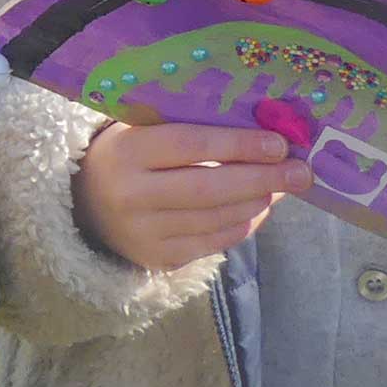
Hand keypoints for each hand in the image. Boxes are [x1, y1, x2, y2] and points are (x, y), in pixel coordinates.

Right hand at [71, 120, 302, 271]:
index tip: (278, 143)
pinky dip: (243, 224)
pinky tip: (259, 207)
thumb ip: (193, 127)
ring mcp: (144, 233)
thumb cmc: (128, 153)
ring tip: (283, 187)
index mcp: (126, 152)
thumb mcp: (143, 129)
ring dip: (258, 201)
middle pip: (208, 188)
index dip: (238, 145)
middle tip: (301, 172)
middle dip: (261, 179)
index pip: (190, 146)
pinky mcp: (158, 258)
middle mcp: (130, 196)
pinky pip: (214, 242)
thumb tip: (265, 132)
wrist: (85, 203)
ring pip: (216, 218)